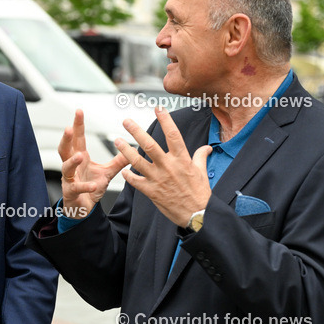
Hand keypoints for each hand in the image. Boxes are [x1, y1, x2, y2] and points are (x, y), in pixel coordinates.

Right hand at [59, 110, 129, 216]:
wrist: (82, 208)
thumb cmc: (90, 188)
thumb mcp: (107, 172)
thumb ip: (118, 161)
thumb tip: (132, 149)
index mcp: (80, 158)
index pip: (78, 138)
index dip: (78, 125)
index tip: (79, 111)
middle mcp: (72, 167)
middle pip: (65, 149)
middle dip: (66, 138)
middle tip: (69, 127)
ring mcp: (69, 179)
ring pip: (66, 167)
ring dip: (72, 161)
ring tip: (79, 156)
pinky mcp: (71, 193)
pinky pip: (76, 188)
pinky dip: (85, 186)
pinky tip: (93, 185)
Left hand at [116, 107, 211, 225]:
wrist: (196, 215)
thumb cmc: (199, 194)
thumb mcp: (201, 172)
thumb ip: (201, 157)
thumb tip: (207, 147)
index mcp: (182, 160)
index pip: (173, 135)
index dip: (166, 120)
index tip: (158, 108)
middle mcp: (169, 167)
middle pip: (150, 145)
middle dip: (137, 132)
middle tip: (127, 121)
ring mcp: (158, 179)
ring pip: (138, 161)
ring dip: (125, 150)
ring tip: (117, 140)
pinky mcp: (151, 191)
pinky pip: (136, 181)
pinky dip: (128, 175)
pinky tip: (123, 170)